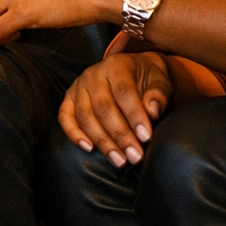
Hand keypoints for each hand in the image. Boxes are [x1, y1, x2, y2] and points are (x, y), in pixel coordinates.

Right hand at [60, 53, 171, 167]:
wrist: (132, 71)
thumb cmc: (147, 79)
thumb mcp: (160, 81)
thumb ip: (158, 94)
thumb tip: (152, 111)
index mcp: (116, 65)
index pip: (123, 91)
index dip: (134, 115)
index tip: (146, 137)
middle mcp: (93, 74)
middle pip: (103, 107)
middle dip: (120, 135)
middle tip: (135, 156)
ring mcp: (78, 86)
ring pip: (85, 116)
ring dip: (102, 141)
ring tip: (120, 160)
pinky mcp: (69, 99)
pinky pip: (65, 117)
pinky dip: (73, 133)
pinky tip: (89, 148)